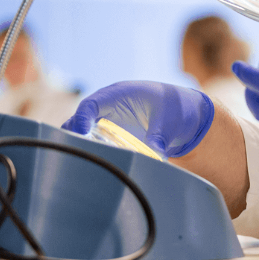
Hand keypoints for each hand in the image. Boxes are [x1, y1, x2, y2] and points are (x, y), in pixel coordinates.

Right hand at [61, 81, 213, 157]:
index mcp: (120, 94)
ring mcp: (108, 118)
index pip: (91, 105)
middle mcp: (108, 105)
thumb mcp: (169, 123)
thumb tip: (155, 158)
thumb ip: (159, 140)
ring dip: (80, 145)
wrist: (185, 110)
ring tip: (85, 164)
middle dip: (73, 136)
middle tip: (78, 156)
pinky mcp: (111, 132)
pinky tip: (97, 165)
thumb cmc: (175, 108)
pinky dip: (91, 151)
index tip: (81, 137)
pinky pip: (92, 141)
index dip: (81, 120)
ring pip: (81, 131)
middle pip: (78, 119)